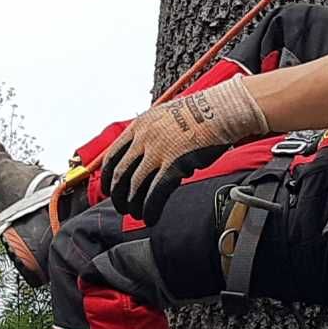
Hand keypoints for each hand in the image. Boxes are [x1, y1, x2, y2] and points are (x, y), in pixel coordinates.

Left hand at [102, 77, 267, 223]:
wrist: (219, 112)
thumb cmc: (199, 114)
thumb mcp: (164, 118)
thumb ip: (150, 135)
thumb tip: (144, 156)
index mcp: (140, 126)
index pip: (112, 155)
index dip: (107, 176)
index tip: (108, 188)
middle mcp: (144, 138)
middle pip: (120, 173)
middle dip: (117, 195)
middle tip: (120, 206)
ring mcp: (158, 151)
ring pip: (135, 185)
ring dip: (133, 204)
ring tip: (136, 214)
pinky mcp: (174, 165)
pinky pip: (155, 192)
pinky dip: (150, 208)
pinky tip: (150, 216)